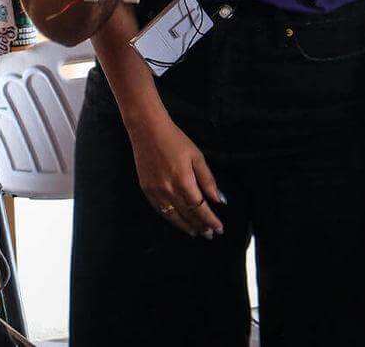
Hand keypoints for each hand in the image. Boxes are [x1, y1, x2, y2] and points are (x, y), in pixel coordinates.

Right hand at [129, 113, 224, 238]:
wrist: (147, 130)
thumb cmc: (175, 140)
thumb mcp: (197, 157)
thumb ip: (208, 180)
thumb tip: (218, 200)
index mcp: (184, 181)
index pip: (201, 208)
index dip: (211, 221)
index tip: (219, 229)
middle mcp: (169, 190)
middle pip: (188, 215)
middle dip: (201, 226)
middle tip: (210, 234)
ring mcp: (156, 191)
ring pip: (173, 216)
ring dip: (186, 227)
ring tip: (196, 233)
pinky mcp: (146, 189)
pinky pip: (159, 210)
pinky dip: (170, 218)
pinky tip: (177, 221)